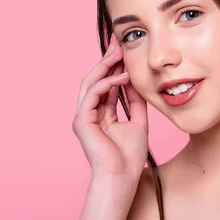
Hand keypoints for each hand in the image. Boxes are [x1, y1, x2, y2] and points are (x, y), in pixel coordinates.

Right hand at [72, 35, 148, 177]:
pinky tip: (121, 76)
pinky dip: (106, 83)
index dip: (115, 65)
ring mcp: (84, 116)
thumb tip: (136, 80)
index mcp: (101, 112)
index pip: (107, 82)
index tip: (125, 48)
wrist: (122, 177)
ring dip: (105, 66)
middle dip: (108, 59)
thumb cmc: (130, 156)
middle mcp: (90, 112)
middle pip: (96, 78)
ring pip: (91, 82)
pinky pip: (92, 94)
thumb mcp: (138, 121)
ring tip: (120, 52)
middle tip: (119, 42)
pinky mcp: (82, 121)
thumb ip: (135, 101)